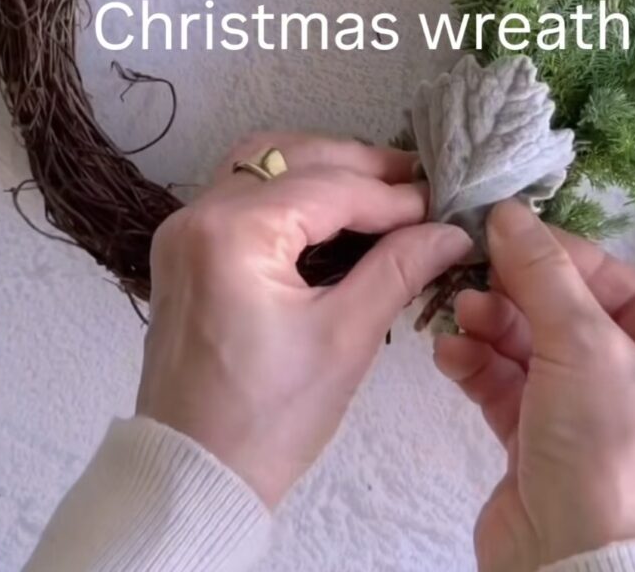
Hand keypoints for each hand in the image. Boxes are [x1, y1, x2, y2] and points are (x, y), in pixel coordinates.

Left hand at [136, 132, 471, 507]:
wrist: (194, 476)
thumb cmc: (269, 418)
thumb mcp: (345, 339)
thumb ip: (399, 269)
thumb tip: (451, 232)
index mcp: (232, 232)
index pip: (328, 188)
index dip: (391, 195)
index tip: (440, 205)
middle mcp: (198, 214)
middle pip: (291, 157)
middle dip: (357, 166)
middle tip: (416, 182)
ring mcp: (183, 229)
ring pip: (261, 163)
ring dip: (320, 166)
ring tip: (378, 186)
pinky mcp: (185, 249)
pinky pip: (242, 192)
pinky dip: (289, 188)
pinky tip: (331, 207)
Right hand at [433, 200, 634, 570]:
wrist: (565, 565)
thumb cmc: (602, 445)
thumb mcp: (579, 342)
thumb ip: (541, 271)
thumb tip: (506, 210)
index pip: (628, 289)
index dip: (573, 260)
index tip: (518, 237)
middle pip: (573, 316)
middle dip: (521, 296)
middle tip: (478, 273)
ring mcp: (590, 419)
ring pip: (535, 350)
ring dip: (494, 327)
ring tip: (461, 314)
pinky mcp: (541, 443)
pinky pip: (511, 387)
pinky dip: (480, 367)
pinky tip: (451, 354)